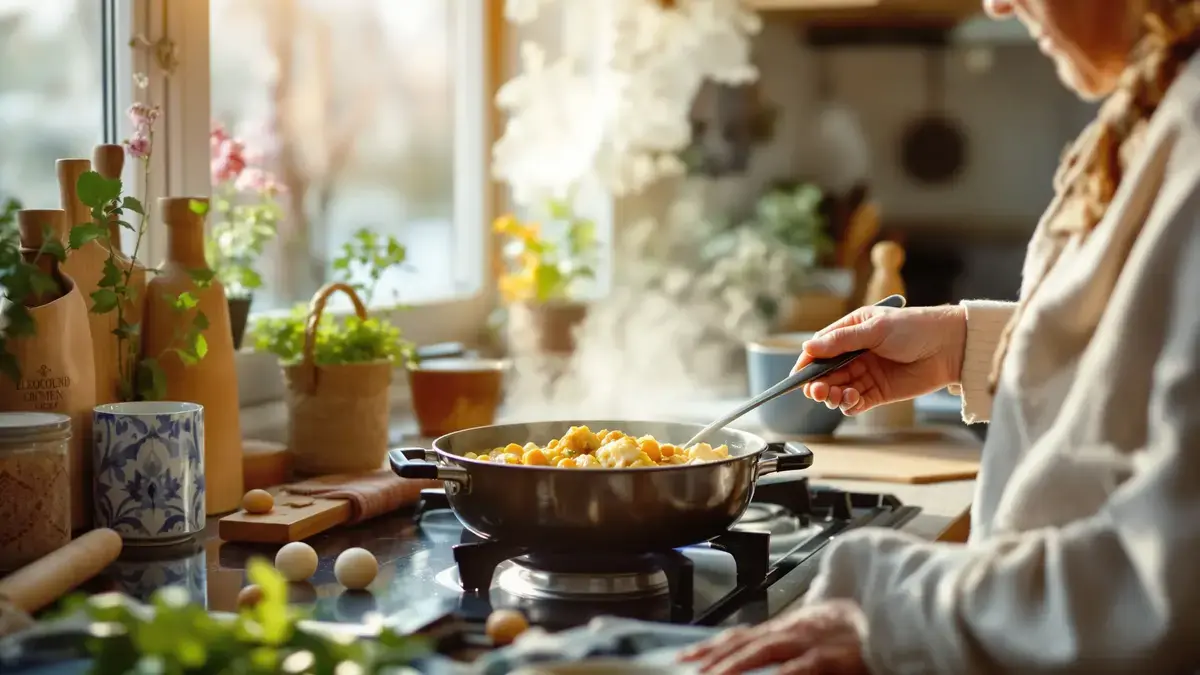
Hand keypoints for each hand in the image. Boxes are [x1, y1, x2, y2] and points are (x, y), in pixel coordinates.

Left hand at [677, 600, 868, 673]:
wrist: (891, 620)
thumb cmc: (853, 634)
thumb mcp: (813, 636)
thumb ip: (785, 646)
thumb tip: (754, 650)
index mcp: (787, 629)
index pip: (741, 636)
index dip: (712, 646)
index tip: (686, 657)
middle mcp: (792, 631)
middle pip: (745, 642)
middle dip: (714, 657)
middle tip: (688, 668)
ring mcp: (810, 642)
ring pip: (764, 650)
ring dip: (735, 664)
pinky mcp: (831, 657)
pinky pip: (802, 666)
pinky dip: (783, 673)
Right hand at [793, 305, 966, 414]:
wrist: (950, 347)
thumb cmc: (915, 328)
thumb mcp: (875, 329)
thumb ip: (842, 341)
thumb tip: (809, 347)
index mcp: (850, 332)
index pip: (820, 349)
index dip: (807, 363)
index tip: (798, 376)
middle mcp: (854, 354)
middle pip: (826, 373)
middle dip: (818, 383)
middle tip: (817, 389)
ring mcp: (866, 374)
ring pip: (838, 389)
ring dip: (832, 395)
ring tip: (837, 395)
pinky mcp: (878, 393)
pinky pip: (855, 403)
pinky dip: (849, 404)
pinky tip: (853, 399)